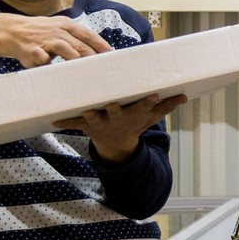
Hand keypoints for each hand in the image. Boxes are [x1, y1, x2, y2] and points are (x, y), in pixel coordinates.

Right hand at [0, 13, 110, 66]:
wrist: (13, 31)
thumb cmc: (41, 33)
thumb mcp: (59, 28)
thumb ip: (76, 38)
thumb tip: (98, 51)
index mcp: (66, 25)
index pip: (88, 34)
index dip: (100, 45)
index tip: (111, 54)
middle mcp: (57, 31)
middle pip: (80, 45)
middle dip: (93, 57)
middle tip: (104, 69)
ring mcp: (45, 40)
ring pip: (65, 50)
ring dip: (76, 61)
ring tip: (86, 72)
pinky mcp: (33, 51)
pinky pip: (43, 59)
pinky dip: (50, 65)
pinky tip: (57, 74)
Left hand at [52, 94, 186, 163]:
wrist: (116, 145)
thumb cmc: (133, 123)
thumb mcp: (150, 117)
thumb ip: (166, 106)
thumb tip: (184, 96)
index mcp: (132, 114)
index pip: (143, 107)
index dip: (149, 101)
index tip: (153, 94)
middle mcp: (117, 118)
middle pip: (116, 112)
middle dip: (115, 109)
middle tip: (113, 103)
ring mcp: (101, 122)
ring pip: (95, 118)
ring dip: (90, 116)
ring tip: (86, 112)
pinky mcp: (86, 124)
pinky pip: (74, 123)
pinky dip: (65, 122)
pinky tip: (54, 121)